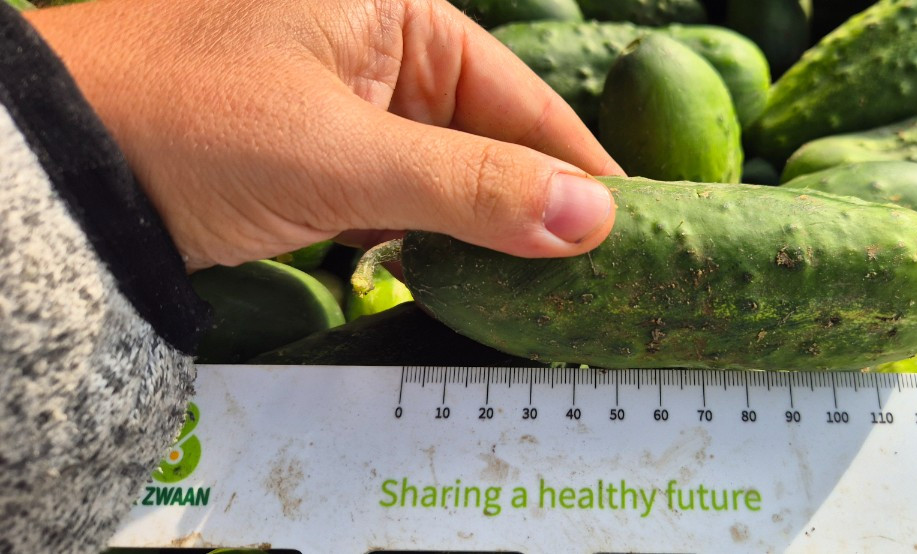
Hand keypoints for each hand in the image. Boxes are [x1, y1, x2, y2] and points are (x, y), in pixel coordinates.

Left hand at [26, 0, 622, 270]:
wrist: (49, 168)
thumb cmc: (191, 128)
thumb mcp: (346, 159)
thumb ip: (476, 188)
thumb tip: (594, 218)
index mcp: (391, 3)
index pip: (516, 92)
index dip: (578, 163)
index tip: (633, 223)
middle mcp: (373, 35)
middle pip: (485, 129)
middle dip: (529, 200)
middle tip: (589, 269)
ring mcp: (339, 91)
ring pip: (441, 163)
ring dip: (476, 221)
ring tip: (534, 280)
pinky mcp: (309, 142)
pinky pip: (394, 184)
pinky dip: (421, 227)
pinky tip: (450, 268)